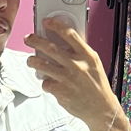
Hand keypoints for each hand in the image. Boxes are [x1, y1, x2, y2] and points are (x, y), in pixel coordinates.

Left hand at [25, 16, 116, 130]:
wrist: (101, 109)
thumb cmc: (97, 86)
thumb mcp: (93, 64)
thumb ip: (80, 53)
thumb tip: (62, 42)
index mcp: (87, 55)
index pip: (69, 34)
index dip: (55, 25)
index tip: (47, 22)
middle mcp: (76, 65)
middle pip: (50, 47)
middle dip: (35, 40)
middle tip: (28, 39)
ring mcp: (67, 78)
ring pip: (41, 64)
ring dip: (32, 61)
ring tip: (31, 60)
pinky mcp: (60, 91)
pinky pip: (45, 83)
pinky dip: (45, 82)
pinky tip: (50, 82)